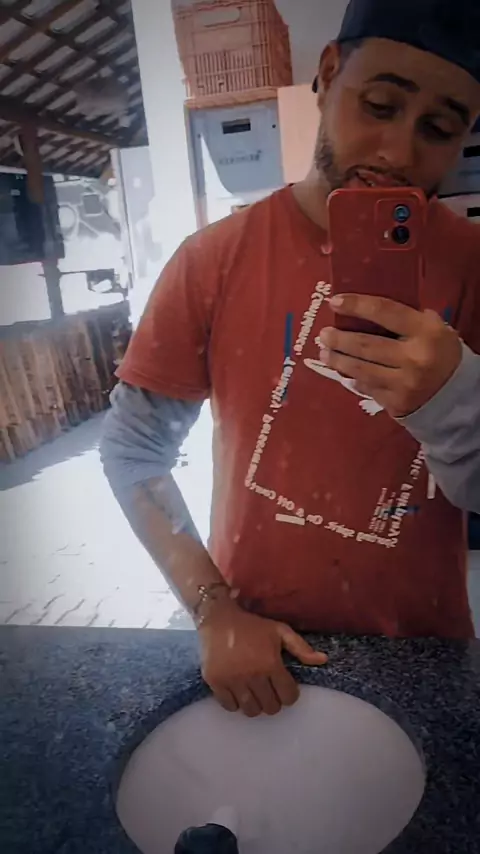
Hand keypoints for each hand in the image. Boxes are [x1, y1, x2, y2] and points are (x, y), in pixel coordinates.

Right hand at [199, 602, 327, 716]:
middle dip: (273, 700)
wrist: (218, 617)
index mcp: (271, 663)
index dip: (289, 694)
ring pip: (251, 710)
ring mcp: (232, 681)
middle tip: (268, 689)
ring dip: (255, 704)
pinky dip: (236, 703)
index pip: (288, 696)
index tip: (284, 687)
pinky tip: (238, 691)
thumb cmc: (252, 625)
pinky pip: (230, 706)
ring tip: (254, 692)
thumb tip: (323, 660)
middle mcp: (253, 675)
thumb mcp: (280, 631)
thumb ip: (301, 648)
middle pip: (270, 707)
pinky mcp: (215, 682)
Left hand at [318, 294, 461, 417]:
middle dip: (339, 339)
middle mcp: (413, 358)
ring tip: (325, 352)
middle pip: (366, 345)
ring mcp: (402, 384)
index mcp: (425, 333)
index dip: (357, 305)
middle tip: (323, 334)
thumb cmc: (442, 355)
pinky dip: (352, 378)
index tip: (335, 302)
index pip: (385, 313)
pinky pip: (366, 387)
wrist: (457, 396)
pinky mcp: (394, 403)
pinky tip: (343, 371)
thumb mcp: (435, 329)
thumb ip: (408, 319)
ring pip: (361, 369)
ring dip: (338, 360)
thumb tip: (369, 309)